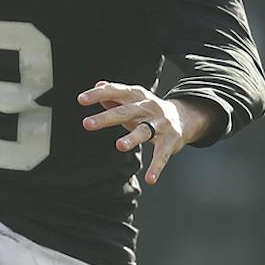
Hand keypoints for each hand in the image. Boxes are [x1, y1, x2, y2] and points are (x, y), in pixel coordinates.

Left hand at [79, 83, 209, 185]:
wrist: (183, 117)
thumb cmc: (148, 110)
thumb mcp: (132, 100)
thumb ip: (114, 95)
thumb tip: (97, 85)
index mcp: (136, 96)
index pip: (116, 92)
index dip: (98, 95)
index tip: (81, 99)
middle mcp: (148, 108)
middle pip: (125, 112)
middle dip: (106, 118)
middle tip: (87, 124)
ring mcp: (160, 125)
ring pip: (144, 131)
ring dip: (132, 138)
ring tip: (120, 146)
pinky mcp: (170, 141)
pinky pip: (162, 155)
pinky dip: (157, 167)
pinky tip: (150, 179)